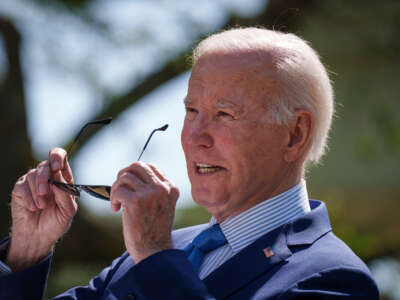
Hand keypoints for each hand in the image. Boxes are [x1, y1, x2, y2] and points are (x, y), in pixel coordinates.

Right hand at [6, 148, 77, 270]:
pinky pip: (22, 185)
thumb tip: (58, 177)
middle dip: (44, 178)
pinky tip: (33, 208)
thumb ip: (65, 194)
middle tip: (45, 193)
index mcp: (63, 179)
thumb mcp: (67, 211)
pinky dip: (28, 198)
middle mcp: (48, 177)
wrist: (38, 237)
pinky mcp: (20, 189)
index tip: (56, 167)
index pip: (60, 157)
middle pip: (45, 164)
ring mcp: (33, 182)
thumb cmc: (56, 223)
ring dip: (37, 192)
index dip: (57, 157)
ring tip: (41, 207)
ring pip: (33, 174)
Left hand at [110, 162, 178, 262]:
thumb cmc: (154, 229)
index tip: (129, 186)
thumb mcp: (162, 204)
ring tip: (117, 202)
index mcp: (171, 187)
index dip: (135, 173)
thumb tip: (131, 175)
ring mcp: (150, 194)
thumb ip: (154, 189)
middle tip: (119, 189)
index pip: (150, 167)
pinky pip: (118, 190)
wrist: (154, 250)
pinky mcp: (136, 201)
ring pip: (125, 177)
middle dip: (123, 175)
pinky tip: (116, 209)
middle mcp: (162, 188)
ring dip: (116, 189)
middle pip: (137, 166)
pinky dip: (113, 198)